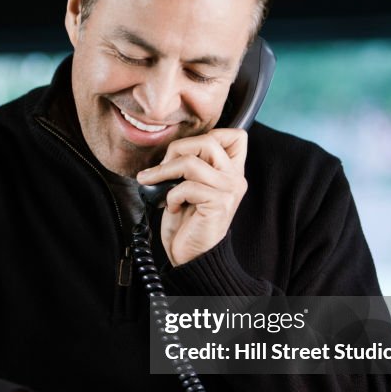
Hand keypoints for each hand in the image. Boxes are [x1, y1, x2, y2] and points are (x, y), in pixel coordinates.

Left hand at [136, 129, 247, 266]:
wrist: (191, 256)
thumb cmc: (187, 222)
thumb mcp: (189, 186)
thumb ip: (191, 165)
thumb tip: (170, 149)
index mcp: (231, 171)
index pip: (236, 135)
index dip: (209, 135)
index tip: (185, 153)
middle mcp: (235, 178)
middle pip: (208, 141)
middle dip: (177, 149)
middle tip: (162, 167)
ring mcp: (228, 190)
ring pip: (192, 162)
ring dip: (164, 171)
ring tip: (154, 182)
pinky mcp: (218, 204)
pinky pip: (187, 186)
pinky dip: (171, 195)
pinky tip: (172, 206)